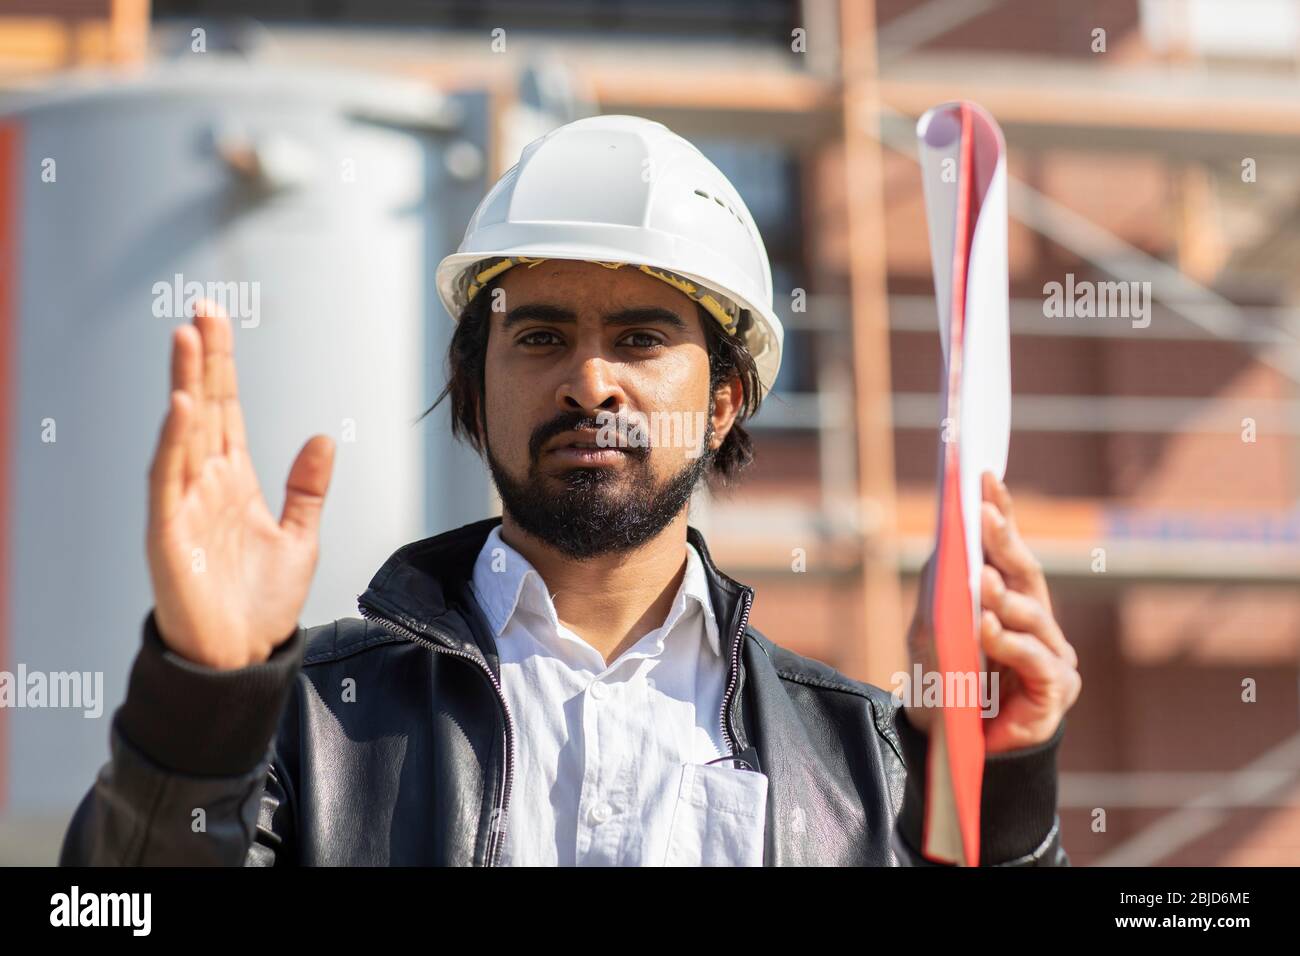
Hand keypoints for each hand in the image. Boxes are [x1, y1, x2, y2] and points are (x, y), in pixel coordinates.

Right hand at [146, 300, 334, 669]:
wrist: (243, 656)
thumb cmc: (262, 602)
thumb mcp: (299, 537)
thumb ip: (308, 488)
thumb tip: (322, 438)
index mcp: (235, 482)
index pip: (228, 412)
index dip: (223, 368)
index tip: (219, 323)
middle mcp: (205, 485)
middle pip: (203, 410)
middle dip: (202, 360)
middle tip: (202, 311)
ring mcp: (184, 505)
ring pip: (182, 433)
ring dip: (185, 385)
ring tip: (187, 338)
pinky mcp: (169, 532)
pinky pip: (169, 479)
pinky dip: (174, 442)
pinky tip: (183, 406)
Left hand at [903, 470, 1080, 752]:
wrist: (959, 754)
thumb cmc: (950, 689)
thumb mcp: (932, 634)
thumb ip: (942, 595)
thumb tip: (943, 550)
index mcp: (1015, 603)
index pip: (1010, 551)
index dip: (1001, 513)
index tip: (985, 476)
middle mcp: (1042, 625)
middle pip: (1027, 575)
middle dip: (1004, 542)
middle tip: (981, 514)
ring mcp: (1054, 658)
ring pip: (1033, 617)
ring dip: (1004, 596)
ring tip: (979, 578)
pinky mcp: (1055, 693)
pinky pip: (1035, 661)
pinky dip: (1010, 643)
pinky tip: (989, 628)